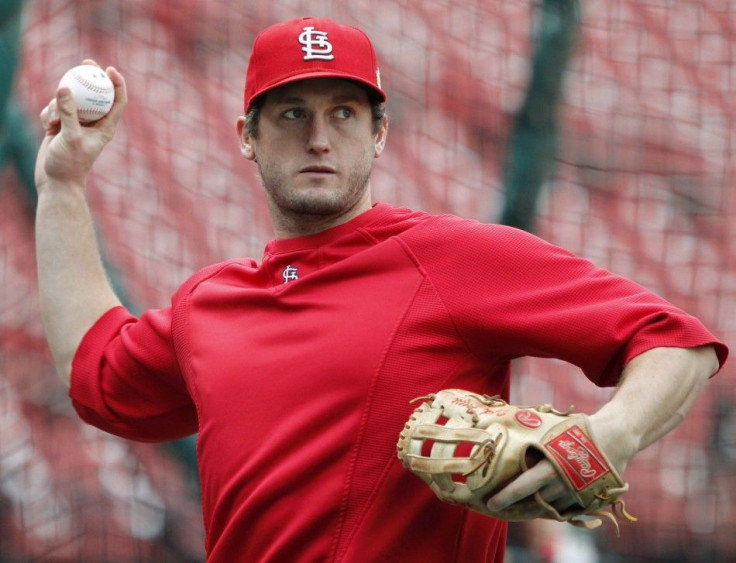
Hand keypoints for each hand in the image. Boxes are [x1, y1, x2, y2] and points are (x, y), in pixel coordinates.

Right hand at [35, 59, 126, 193]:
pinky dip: (48, 114)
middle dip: (90, 77)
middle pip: (95, 93)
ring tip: (54, 122)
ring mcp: (76, 123)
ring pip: (70, 99)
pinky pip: (53, 109)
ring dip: (58, 104)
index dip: (117, 83)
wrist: (55, 181)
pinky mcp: (60, 125)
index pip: (118, 101)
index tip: (109, 69)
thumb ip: (68, 113)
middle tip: (85, 61)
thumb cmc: (69, 164)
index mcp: (105, 127)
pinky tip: (47, 127)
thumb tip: (64, 88)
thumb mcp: (70, 137)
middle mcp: (93, 123)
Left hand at [484, 414, 633, 518]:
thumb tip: (507, 445)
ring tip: (526, 501)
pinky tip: (549, 500)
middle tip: (503, 505)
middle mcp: (563, 484)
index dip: (506, 497)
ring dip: (539, 506)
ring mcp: (577, 494)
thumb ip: (535, 447)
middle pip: (535, 501)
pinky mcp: (590, 500)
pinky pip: (568, 509)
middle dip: (519, 504)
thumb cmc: (579, 431)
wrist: (615, 437)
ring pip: (551, 507)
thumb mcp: (552, 435)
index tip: (491, 504)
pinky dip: (557, 507)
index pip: (522, 487)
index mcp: (551, 467)